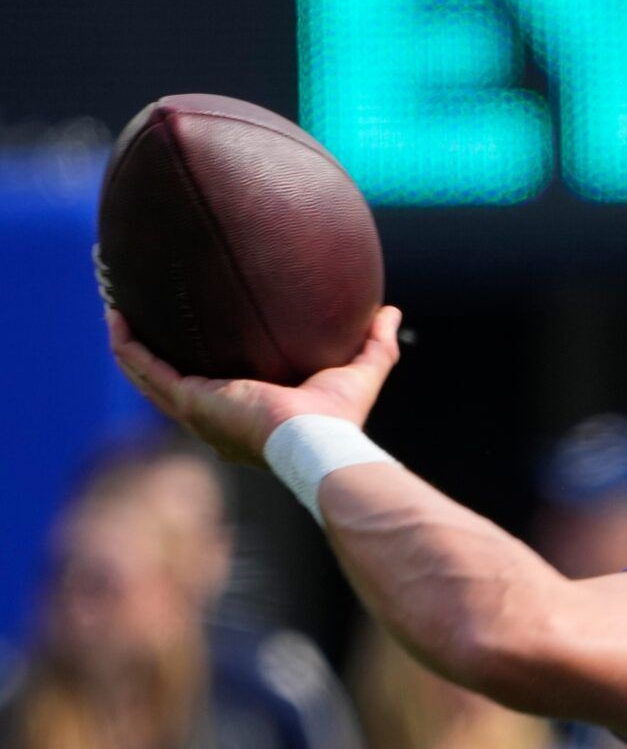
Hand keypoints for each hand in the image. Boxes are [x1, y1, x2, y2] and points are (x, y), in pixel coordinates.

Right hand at [107, 306, 402, 467]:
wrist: (317, 441)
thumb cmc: (341, 418)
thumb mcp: (361, 370)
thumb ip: (376, 342)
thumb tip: (389, 310)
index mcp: (246, 411)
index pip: (215, 386)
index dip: (199, 361)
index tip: (192, 331)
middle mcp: (214, 416)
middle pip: (171, 380)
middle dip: (152, 349)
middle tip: (138, 314)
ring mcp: (197, 411)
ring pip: (149, 375)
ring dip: (128, 342)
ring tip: (114, 307)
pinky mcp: (190, 401)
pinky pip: (147, 368)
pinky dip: (128, 345)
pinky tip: (116, 315)